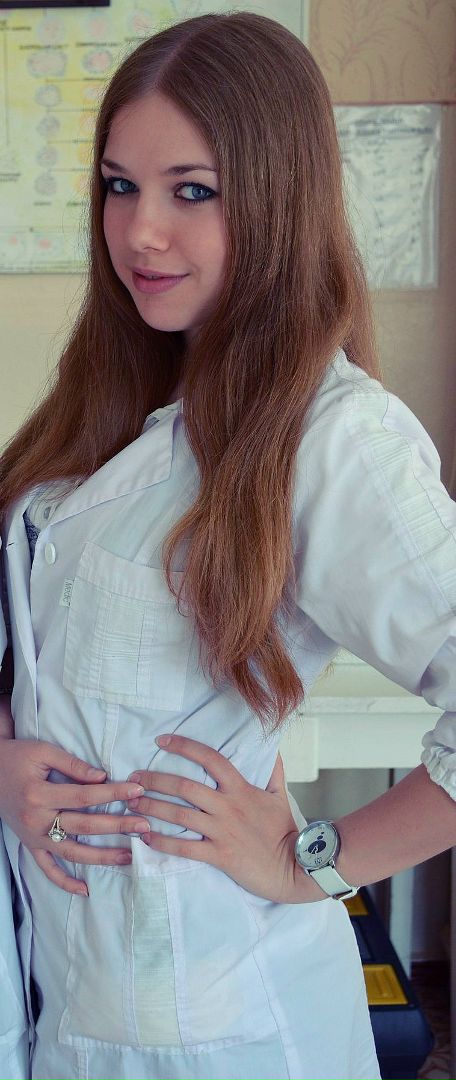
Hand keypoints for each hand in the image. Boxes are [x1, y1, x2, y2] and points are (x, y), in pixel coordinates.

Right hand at [0, 738, 148, 895]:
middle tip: (145, 826)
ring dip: (101, 857)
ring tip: (129, 857)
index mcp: (39, 794)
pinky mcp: (30, 845)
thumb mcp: (43, 752)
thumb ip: (73, 764)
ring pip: (72, 853)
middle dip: (117, 826)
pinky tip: (85, 890)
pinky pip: (47, 869)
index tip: (137, 790)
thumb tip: (102, 777)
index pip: (84, 796)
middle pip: (84, 826)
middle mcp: (36, 820)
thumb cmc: (18, 758)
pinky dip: (64, 883)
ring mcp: (33, 837)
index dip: (113, 793)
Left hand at [127, 734, 315, 903]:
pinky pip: (185, 848)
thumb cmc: (284, 830)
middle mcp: (227, 806)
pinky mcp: (219, 856)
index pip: (210, 758)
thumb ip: (272, 770)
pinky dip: (162, 842)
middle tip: (133, 778)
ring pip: (179, 815)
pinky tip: (145, 838)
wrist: (296, 867)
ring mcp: (222, 831)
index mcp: (240, 788)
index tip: (162, 740)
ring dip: (151, 808)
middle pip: (184, 786)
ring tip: (131, 805)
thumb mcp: (279, 795)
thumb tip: (271, 746)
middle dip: (155, 780)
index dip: (184, 746)